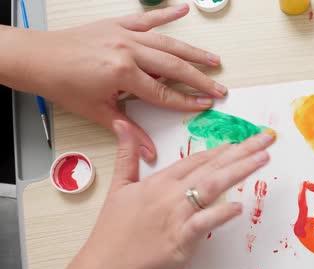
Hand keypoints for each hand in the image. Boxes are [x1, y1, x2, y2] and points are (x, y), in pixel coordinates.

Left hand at [23, 4, 225, 161]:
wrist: (37, 58)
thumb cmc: (62, 84)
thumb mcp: (97, 112)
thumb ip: (128, 131)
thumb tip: (148, 152)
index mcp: (122, 73)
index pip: (164, 91)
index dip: (187, 101)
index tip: (206, 104)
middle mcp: (128, 50)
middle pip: (174, 66)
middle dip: (199, 79)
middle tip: (219, 88)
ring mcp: (124, 34)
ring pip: (168, 43)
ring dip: (193, 52)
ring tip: (213, 60)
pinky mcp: (117, 24)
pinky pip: (147, 17)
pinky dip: (167, 13)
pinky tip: (184, 9)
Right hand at [37, 121, 275, 268]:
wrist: (106, 267)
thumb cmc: (113, 231)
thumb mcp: (118, 186)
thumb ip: (127, 155)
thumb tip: (122, 125)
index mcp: (159, 181)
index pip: (196, 159)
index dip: (221, 149)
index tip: (241, 141)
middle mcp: (171, 194)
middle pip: (211, 167)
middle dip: (242, 151)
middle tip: (266, 139)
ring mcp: (177, 215)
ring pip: (212, 187)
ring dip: (239, 171)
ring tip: (262, 158)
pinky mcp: (181, 239)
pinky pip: (204, 223)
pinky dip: (221, 214)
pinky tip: (239, 206)